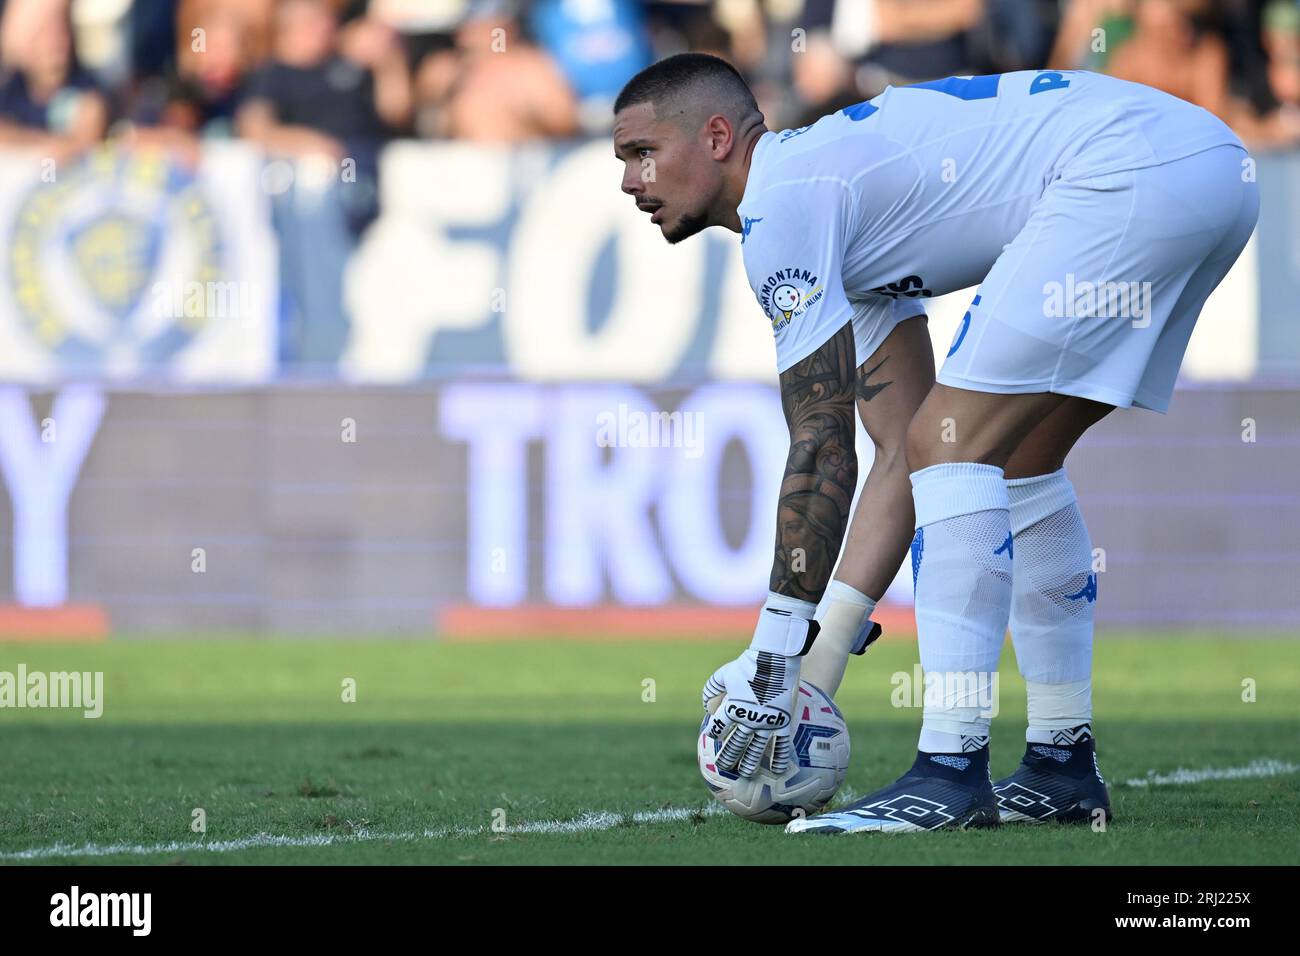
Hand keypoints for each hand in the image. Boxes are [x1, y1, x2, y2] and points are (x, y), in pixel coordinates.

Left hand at [701, 605, 818, 776]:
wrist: (775, 660)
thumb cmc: (747, 664)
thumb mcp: (723, 674)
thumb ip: (711, 689)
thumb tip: (706, 705)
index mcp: (731, 708)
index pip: (718, 727)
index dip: (713, 733)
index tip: (711, 739)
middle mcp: (747, 720)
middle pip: (735, 744)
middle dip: (728, 757)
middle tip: (724, 767)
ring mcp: (765, 723)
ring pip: (755, 749)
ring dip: (749, 762)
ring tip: (745, 773)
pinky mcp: (781, 722)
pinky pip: (780, 744)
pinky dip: (779, 758)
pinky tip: (778, 770)